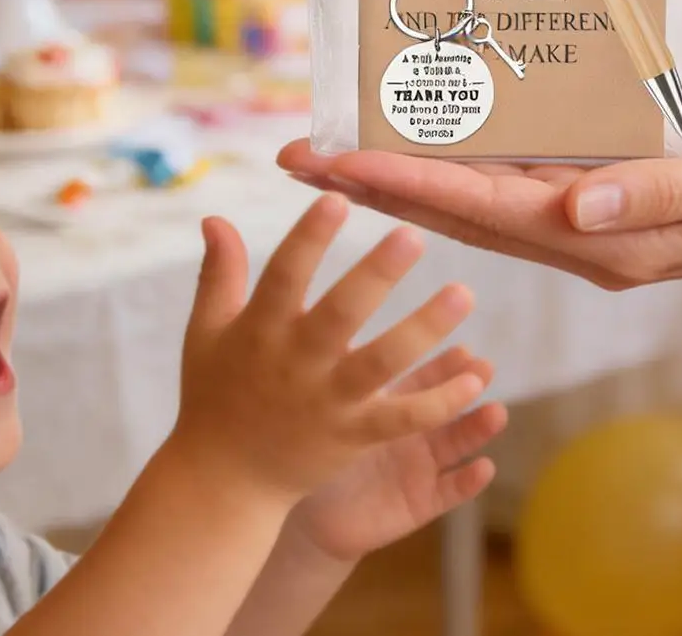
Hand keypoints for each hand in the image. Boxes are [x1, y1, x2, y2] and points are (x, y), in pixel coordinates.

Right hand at [172, 195, 485, 501]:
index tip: (339, 199)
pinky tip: (475, 377)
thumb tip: (215, 216)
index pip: (284, 275)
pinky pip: (403, 419)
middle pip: (340, 314)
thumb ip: (220, 273)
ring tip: (463, 293)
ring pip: (382, 364)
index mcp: (259, 330)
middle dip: (376, 276)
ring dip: (423, 330)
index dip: (309, 238)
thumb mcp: (205, 331)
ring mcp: (328, 403)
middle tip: (413, 235)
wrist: (223, 482)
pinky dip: (440, 402)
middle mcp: (296, 364)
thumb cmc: (215, 394)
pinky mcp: (354, 437)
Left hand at [279, 111, 681, 290]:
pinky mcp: (601, 197)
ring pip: (473, 203)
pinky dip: (460, 165)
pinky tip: (430, 137)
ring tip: (335, 150)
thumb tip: (574, 206)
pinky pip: (514, 184)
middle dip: (373, 188)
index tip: (337, 163)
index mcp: (606, 239)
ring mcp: (588, 221)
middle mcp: (582, 236)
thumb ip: (657, 195)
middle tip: (297, 160)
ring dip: (402, 178)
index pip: (483, 210)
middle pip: (455, 215)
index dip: (405, 184)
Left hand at [287, 346, 506, 563]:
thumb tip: (338, 317)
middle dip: (467, 386)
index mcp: (391, 406)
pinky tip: (485, 467)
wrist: (308, 518)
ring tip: (496, 413)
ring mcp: (419, 468)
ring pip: (454, 445)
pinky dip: (468, 483)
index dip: (443, 365)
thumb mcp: (331, 408)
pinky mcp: (419, 504)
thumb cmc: (315, 453)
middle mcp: (411, 432)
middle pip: (446, 405)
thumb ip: (342, 372)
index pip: (422, 379)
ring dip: (476, 429)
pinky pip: (447, 493)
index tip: (463, 348)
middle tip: (486, 368)